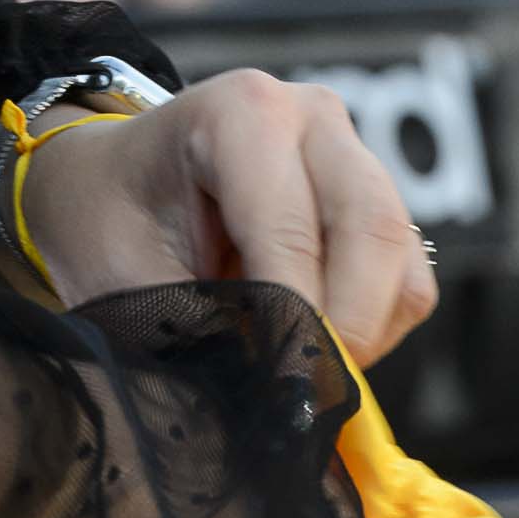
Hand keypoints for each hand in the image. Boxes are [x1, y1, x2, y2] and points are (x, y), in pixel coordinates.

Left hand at [19, 68, 437, 368]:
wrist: (110, 182)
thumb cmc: (109, 222)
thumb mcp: (129, 278)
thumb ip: (201, 333)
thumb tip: (271, 404)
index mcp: (240, 113)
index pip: (293, 231)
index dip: (292, 325)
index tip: (280, 400)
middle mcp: (309, 115)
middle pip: (372, 232)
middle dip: (342, 332)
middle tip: (299, 398)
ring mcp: (350, 149)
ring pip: (400, 261)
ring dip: (359, 334)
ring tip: (289, 364)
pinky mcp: (374, 198)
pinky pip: (408, 279)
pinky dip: (374, 328)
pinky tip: (308, 338)